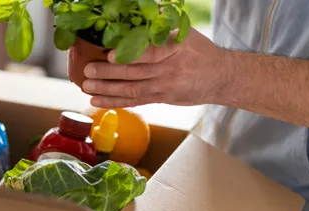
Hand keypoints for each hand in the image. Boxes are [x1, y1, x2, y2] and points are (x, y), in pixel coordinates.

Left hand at [82, 28, 230, 107]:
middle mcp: (169, 69)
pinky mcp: (161, 98)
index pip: (150, 52)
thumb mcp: (186, 32)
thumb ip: (163, 23)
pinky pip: (135, 101)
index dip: (128, 55)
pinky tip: (97, 100)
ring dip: (107, 89)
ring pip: (132, 89)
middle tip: (88, 71)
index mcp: (175, 48)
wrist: (221, 77)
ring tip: (87, 86)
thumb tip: (143, 10)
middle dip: (108, 73)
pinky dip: (114, 101)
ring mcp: (165, 86)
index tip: (109, 55)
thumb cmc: (200, 51)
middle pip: (136, 72)